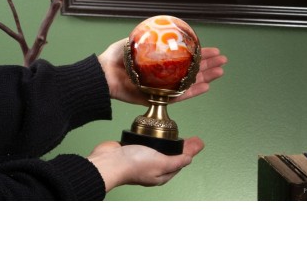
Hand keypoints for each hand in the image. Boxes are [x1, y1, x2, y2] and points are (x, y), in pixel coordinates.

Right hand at [87, 137, 203, 191]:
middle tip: (192, 137)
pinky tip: (154, 130)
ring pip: (159, 149)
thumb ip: (176, 161)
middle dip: (182, 146)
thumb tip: (190, 159)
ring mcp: (142, 158)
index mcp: (161, 174)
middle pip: (171, 155)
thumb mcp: (161, 163)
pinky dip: (153, 137)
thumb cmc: (133, 164)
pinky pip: (147, 143)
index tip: (197, 141)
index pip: (180, 162)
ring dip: (167, 141)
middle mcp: (153, 167)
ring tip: (175, 133)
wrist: (109, 160)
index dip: (190, 152)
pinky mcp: (133, 148)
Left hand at [98, 38, 226, 104]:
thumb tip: (164, 27)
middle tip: (223, 61)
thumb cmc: (115, 58)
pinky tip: (206, 86)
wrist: (104, 75)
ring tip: (220, 71)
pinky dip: (193, 91)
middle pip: (191, 70)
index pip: (184, 57)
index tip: (214, 50)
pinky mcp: (159, 99)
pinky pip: (179, 96)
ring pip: (190, 82)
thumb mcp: (134, 41)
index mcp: (160, 62)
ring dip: (206, 77)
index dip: (200, 54)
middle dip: (209, 65)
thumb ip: (149, 37)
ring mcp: (163, 87)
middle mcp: (164, 75)